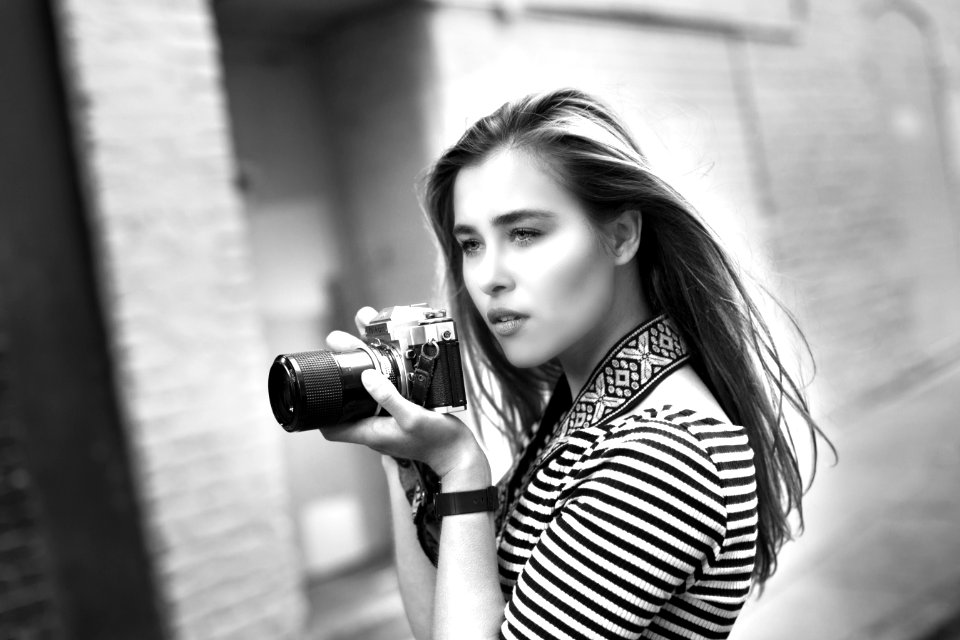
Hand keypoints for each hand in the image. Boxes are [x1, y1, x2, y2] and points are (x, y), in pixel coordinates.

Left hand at [321, 308, 489, 482]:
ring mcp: (386, 423)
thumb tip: (366, 377)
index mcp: (370, 433)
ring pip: (363, 398)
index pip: (331, 429)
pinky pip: (381, 397)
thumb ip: (388, 397)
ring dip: (361, 373)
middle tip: (338, 348)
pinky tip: (385, 363)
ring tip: (360, 345)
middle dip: (340, 378)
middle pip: (346, 405)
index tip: (320, 386)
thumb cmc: (437, 441)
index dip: (319, 411)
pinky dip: (379, 379)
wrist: (458, 453)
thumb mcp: (412, 417)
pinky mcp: (399, 417)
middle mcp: (374, 428)